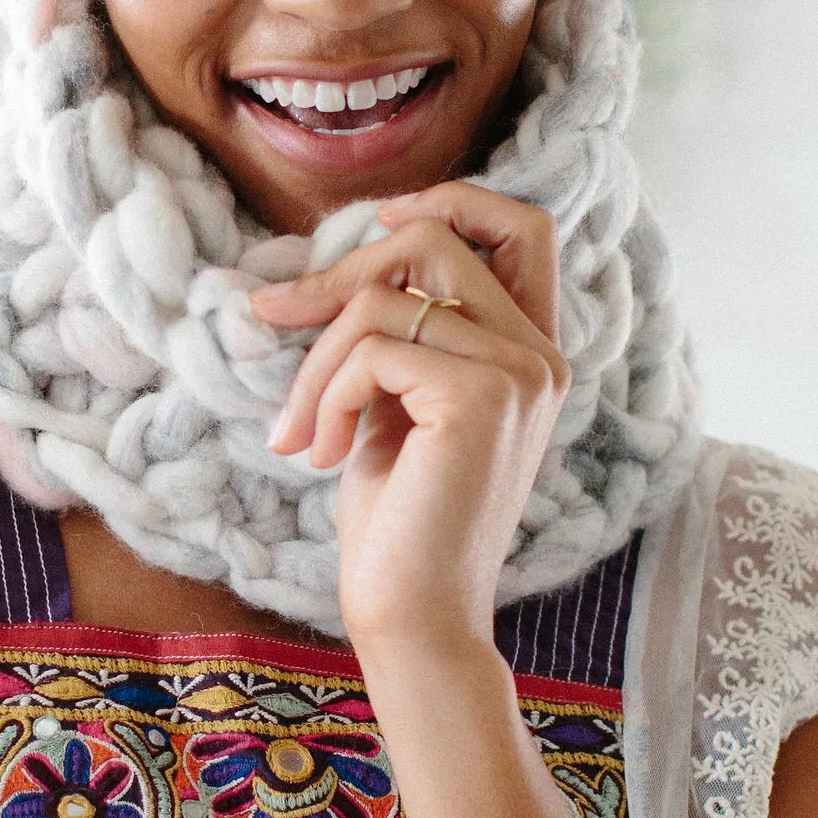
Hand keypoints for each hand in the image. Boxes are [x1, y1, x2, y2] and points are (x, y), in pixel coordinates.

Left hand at [251, 183, 567, 657]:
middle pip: (436, 236)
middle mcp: (541, 355)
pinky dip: (326, 393)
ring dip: (317, 357)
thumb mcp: (395, 404)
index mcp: (531, 353)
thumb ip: (398, 333)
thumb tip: (334, 263)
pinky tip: (321, 452)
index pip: (523, 225)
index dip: (450, 200)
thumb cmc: (397, 523)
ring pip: (388, 294)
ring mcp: (521, 372)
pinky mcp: (482, 396)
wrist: (413, 617)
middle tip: (275, 317)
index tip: (376, 225)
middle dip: (341, 272)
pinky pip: (373, 346)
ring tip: (300, 429)